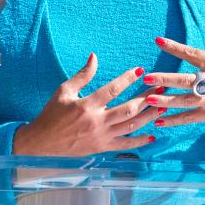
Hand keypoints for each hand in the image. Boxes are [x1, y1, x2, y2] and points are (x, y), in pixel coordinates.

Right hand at [12, 53, 165, 155]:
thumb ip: (82, 75)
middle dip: (147, 97)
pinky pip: (125, 145)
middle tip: (161, 87)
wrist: (41, 143)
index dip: (127, 79)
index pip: (112, 90)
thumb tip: (94, 56)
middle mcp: (97, 122)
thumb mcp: (64, 91)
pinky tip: (153, 135)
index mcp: (86, 106)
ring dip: (149, 116)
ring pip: (131, 126)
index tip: (141, 71)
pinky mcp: (102, 148)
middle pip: (128, 109)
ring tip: (163, 106)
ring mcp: (101, 137)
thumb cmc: (52, 114)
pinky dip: (140, 141)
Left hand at [142, 9, 204, 139]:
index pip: (193, 54)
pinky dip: (174, 120)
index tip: (158, 41)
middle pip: (186, 81)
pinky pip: (189, 118)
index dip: (175, 47)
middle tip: (147, 77)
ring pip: (184, 101)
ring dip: (166, 101)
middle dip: (166, 79)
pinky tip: (158, 121)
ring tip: (148, 99)